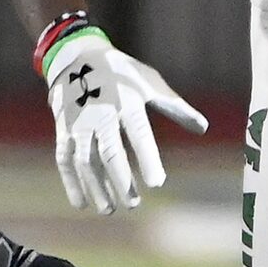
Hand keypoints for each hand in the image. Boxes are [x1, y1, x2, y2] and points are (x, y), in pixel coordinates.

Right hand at [43, 27, 207, 214]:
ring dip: (96, 187)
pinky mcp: (63, 130)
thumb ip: (176, 107)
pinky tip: (83, 203)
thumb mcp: (150, 83)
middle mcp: (100, 114)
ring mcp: (79, 123)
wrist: (77, 57)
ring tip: (110, 209)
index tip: (157, 183)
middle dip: (121, 180)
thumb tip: (204, 128)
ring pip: (86, 160)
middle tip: (134, 204)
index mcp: (126, 102)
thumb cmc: (122, 73)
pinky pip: (66, 159)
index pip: (139, 134)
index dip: (147, 159)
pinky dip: (72, 182)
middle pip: (110, 152)